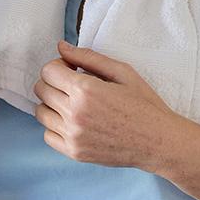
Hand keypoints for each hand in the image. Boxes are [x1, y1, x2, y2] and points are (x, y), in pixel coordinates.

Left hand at [34, 42, 177, 167]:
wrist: (159, 142)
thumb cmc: (144, 105)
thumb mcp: (122, 72)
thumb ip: (88, 57)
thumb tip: (62, 47)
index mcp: (85, 90)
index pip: (47, 71)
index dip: (58, 66)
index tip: (72, 70)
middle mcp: (74, 114)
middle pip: (41, 90)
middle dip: (54, 83)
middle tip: (74, 86)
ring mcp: (73, 135)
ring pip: (41, 113)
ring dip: (53, 105)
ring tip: (74, 105)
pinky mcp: (74, 152)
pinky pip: (48, 135)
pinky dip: (56, 127)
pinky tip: (74, 122)